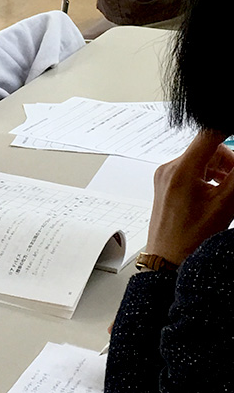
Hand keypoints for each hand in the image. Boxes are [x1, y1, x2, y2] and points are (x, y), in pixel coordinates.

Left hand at [147, 130, 233, 264]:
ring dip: (219, 169)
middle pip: (206, 149)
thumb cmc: (191, 239)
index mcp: (182, 170)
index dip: (227, 131)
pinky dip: (207, 176)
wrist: (168, 260)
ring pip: (200, 160)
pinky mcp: (166, 185)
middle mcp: (169, 169)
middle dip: (228, 160)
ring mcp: (165, 177)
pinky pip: (191, 171)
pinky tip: (217, 192)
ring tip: (230, 189)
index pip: (209, 134)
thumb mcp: (225, 205)